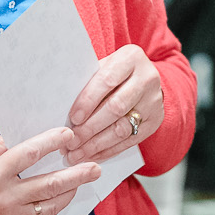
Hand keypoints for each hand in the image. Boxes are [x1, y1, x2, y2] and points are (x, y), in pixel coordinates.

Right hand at [0, 127, 100, 214]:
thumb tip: (23, 136)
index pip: (30, 154)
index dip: (53, 142)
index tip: (69, 134)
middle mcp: (2, 198)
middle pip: (49, 184)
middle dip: (76, 174)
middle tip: (95, 167)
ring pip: (48, 207)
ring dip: (69, 194)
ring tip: (81, 183)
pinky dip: (52, 212)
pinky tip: (59, 202)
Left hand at [62, 44, 162, 165]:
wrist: (144, 79)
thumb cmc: (113, 74)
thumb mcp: (102, 68)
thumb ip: (86, 82)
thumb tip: (59, 107)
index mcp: (131, 58)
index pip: (107, 80)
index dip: (88, 101)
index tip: (73, 119)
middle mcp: (147, 79)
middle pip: (116, 108)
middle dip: (90, 128)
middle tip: (70, 142)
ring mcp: (154, 101)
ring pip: (123, 128)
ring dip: (97, 144)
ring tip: (77, 154)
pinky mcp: (155, 121)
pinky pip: (130, 141)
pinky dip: (109, 150)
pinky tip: (92, 156)